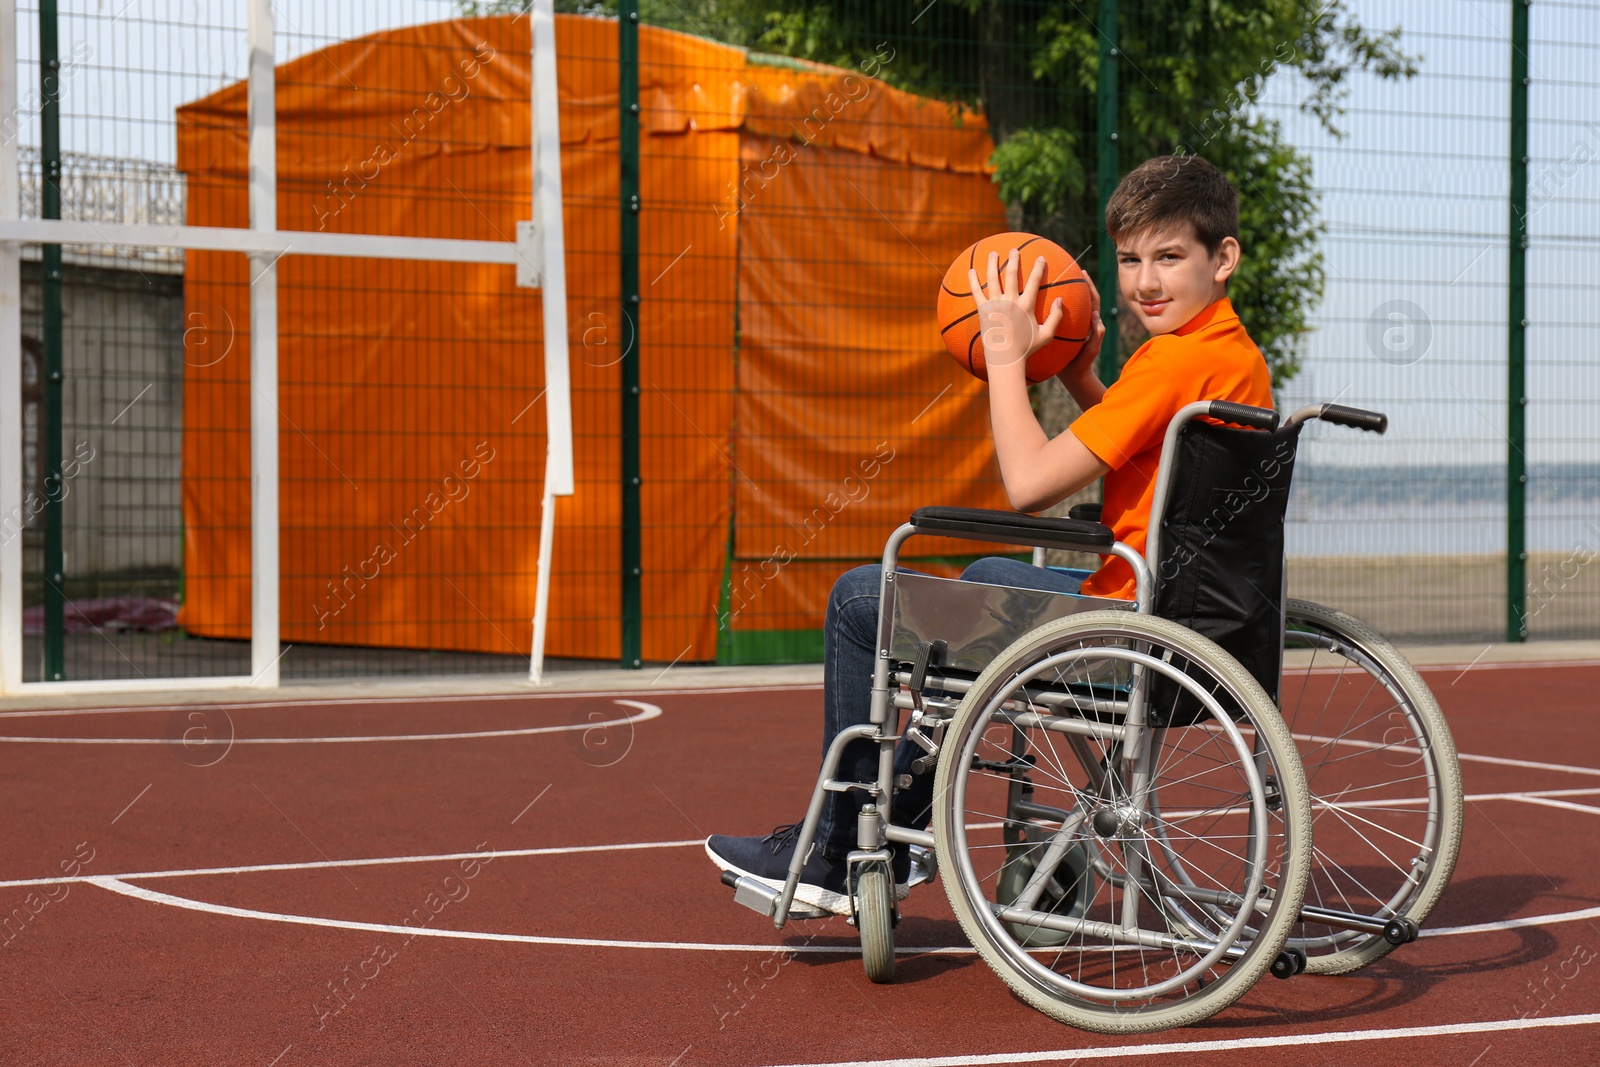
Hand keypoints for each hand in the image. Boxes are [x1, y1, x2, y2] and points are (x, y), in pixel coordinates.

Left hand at [967, 248, 1064, 372]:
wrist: (1005, 359)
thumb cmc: (1026, 349)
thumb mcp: (1046, 335)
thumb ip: (1056, 317)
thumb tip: (1060, 300)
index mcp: (1026, 306)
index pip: (1034, 281)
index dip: (1039, 268)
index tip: (1041, 258)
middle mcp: (1010, 302)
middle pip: (1012, 274)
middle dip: (1014, 259)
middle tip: (1014, 250)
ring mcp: (995, 305)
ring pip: (993, 279)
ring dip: (992, 264)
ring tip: (993, 253)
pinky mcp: (983, 310)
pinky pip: (976, 292)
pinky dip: (973, 280)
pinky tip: (971, 271)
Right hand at [1060, 272, 1106, 383]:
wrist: (1074, 376)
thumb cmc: (1083, 364)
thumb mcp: (1091, 350)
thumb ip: (1097, 334)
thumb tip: (1097, 315)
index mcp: (1090, 322)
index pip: (1092, 299)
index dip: (1089, 285)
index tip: (1083, 272)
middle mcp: (1081, 321)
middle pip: (1080, 298)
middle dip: (1075, 282)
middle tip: (1066, 269)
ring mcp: (1071, 327)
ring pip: (1066, 306)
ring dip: (1061, 293)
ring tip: (1050, 280)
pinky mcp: (1062, 332)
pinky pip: (1055, 317)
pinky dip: (1049, 308)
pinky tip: (1037, 303)